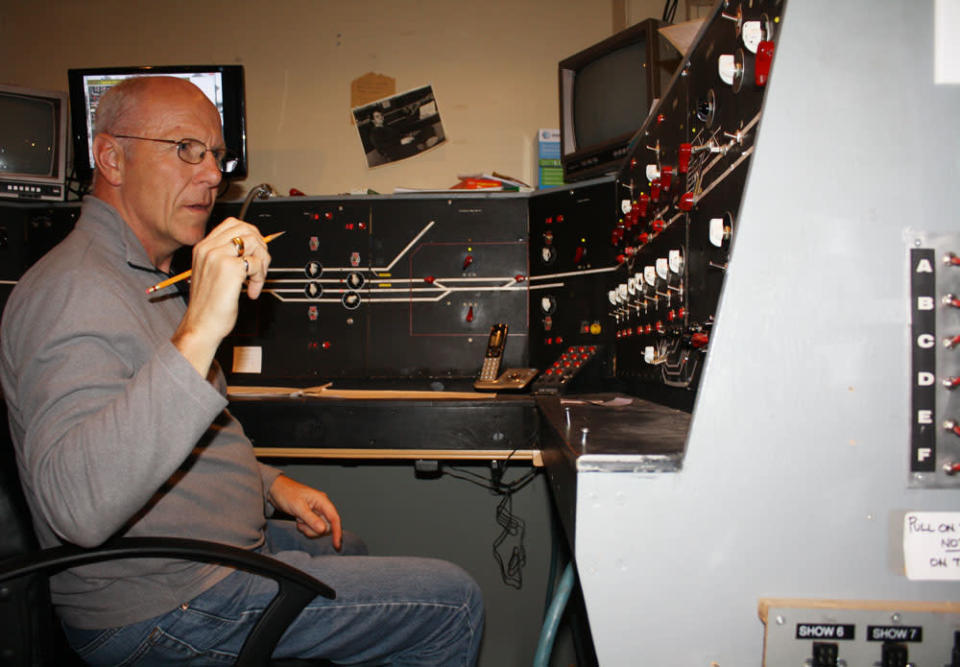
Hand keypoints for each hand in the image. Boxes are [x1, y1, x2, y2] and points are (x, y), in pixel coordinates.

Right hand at [172, 218, 270, 376]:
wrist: (201, 325)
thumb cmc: (208, 305)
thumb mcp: (212, 273)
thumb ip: (226, 257)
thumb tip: (253, 247)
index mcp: (203, 248)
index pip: (232, 224)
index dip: (251, 235)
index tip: (255, 251)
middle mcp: (208, 248)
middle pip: (246, 229)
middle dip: (260, 247)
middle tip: (259, 267)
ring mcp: (218, 256)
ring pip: (254, 243)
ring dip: (262, 262)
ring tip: (255, 280)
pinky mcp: (230, 268)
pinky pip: (256, 263)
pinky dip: (260, 278)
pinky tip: (251, 291)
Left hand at [267, 475, 342, 550]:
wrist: (276, 490)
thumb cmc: (286, 493)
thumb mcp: (298, 507)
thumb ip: (311, 519)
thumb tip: (323, 530)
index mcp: (322, 501)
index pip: (334, 518)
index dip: (337, 531)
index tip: (336, 544)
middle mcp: (321, 506)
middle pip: (327, 526)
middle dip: (314, 530)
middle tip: (302, 524)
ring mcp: (316, 512)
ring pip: (319, 529)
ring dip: (308, 529)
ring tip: (299, 521)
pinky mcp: (310, 516)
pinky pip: (312, 528)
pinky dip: (305, 528)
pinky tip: (298, 521)